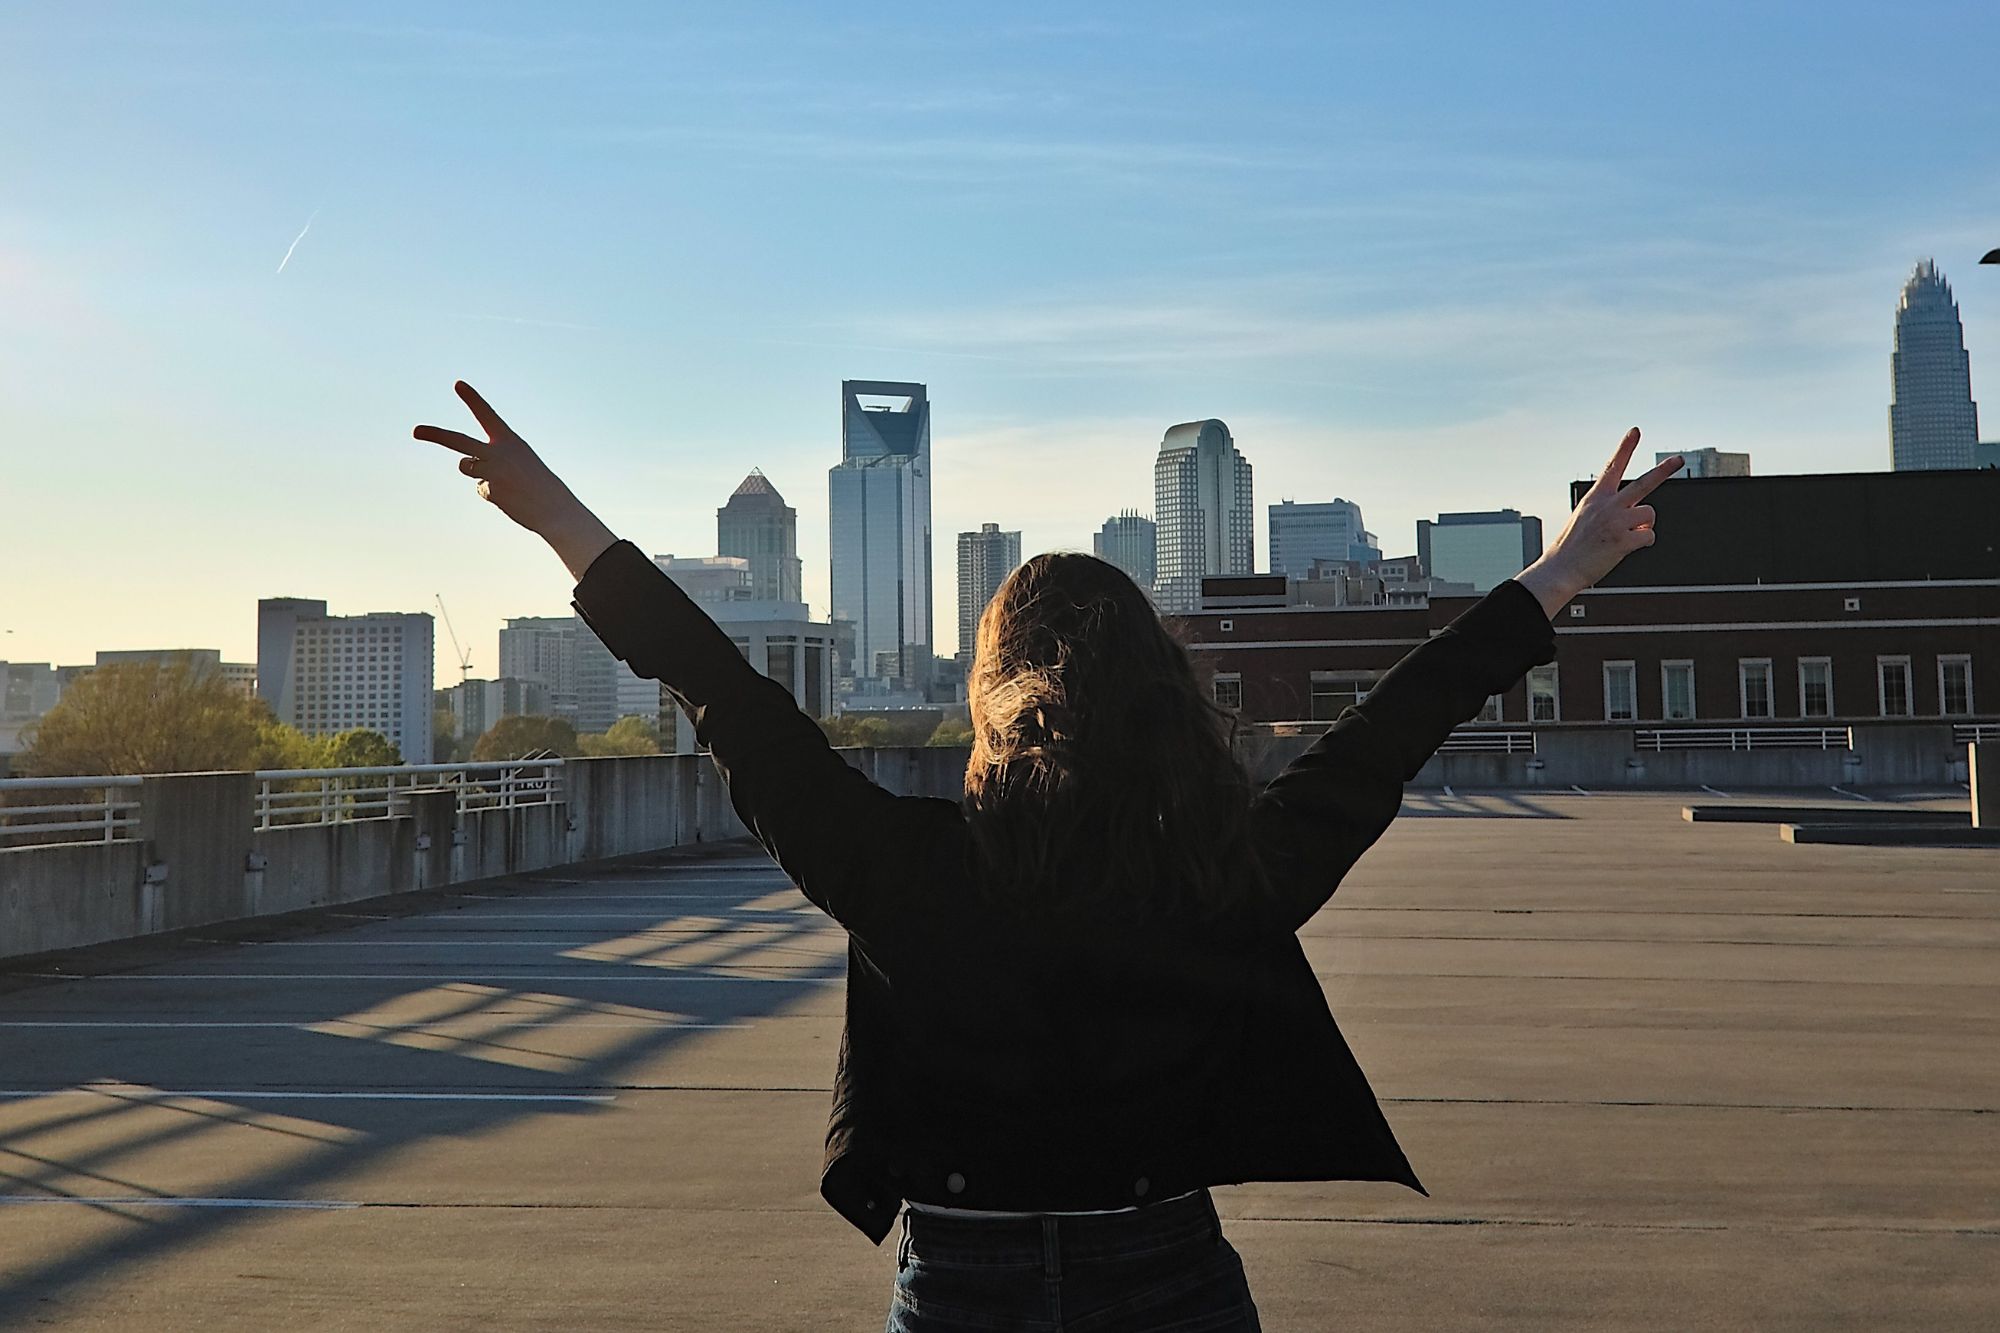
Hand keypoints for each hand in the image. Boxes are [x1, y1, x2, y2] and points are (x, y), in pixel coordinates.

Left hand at [415, 381, 617, 580]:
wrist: (556, 509)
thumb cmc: (539, 484)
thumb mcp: (519, 462)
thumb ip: (490, 457)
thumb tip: (466, 466)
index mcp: (510, 440)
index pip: (487, 415)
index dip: (472, 399)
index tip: (458, 384)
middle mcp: (499, 452)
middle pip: (458, 441)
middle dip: (435, 435)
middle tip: (415, 431)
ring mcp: (493, 471)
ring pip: (466, 466)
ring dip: (477, 472)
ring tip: (504, 481)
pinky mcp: (490, 490)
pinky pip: (482, 488)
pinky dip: (494, 494)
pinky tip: (511, 498)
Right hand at [1514, 428, 1680, 618]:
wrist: (1561, 569)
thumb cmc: (1573, 546)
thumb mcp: (1585, 518)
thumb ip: (1612, 510)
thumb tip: (1642, 516)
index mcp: (1596, 498)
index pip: (1613, 467)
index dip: (1625, 448)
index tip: (1635, 432)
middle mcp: (1607, 506)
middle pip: (1643, 483)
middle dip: (1663, 471)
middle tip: (1678, 460)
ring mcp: (1616, 522)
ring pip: (1649, 514)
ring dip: (1644, 524)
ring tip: (1626, 534)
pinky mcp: (1623, 540)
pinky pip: (1649, 536)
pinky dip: (1643, 542)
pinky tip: (1627, 547)